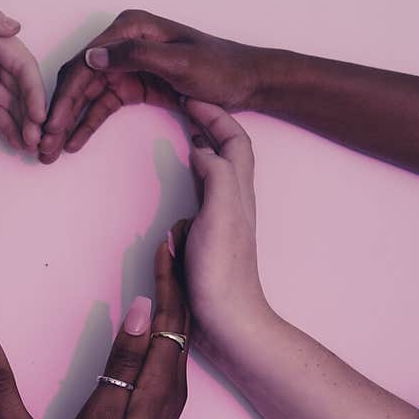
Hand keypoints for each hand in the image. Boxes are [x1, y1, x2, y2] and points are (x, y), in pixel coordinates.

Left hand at [0, 0, 46, 151]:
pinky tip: (15, 141)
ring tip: (30, 146)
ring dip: (21, 121)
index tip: (39, 115)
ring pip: (5, 102)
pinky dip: (4, 126)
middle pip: (16, 85)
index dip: (32, 88)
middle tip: (38, 138)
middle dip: (31, 111)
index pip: (18, 62)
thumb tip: (15, 25)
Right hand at [39, 9, 263, 161]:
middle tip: (43, 143)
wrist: (248, 82)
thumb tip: (92, 56)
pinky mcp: (134, 84)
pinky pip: (103, 105)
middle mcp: (123, 42)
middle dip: (59, 112)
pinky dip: (87, 123)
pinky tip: (73, 142)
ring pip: (86, 95)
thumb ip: (136, 55)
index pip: (85, 63)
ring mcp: (127, 64)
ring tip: (51, 150)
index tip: (50, 124)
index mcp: (131, 28)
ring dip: (68, 122)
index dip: (64, 96)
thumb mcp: (180, 62)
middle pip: (79, 79)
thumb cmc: (220, 68)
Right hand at [61, 229, 189, 418]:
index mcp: (158, 384)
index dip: (167, 277)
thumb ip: (121, 362)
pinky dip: (165, 319)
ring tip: (168, 261)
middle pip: (180, 319)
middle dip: (177, 276)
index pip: (167, 317)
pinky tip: (155, 312)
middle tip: (174, 237)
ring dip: (173, 295)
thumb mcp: (102, 415)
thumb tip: (139, 309)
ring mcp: (168, 396)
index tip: (166, 241)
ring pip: (176, 333)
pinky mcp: (159, 404)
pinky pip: (167, 348)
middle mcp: (172, 385)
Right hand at [182, 100, 270, 348]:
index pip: (235, 139)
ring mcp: (223, 218)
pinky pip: (203, 192)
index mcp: (238, 191)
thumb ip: (215, 175)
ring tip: (184, 131)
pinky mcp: (210, 236)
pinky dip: (193, 174)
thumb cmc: (224, 272)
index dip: (217, 114)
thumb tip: (202, 148)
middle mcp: (234, 200)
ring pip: (218, 169)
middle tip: (186, 106)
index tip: (191, 97)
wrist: (229, 321)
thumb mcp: (220, 215)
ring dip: (204, 145)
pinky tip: (180, 181)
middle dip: (211, 122)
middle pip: (229, 149)